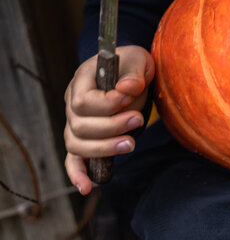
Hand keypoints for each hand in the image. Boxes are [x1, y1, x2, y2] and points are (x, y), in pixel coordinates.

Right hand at [64, 45, 154, 194]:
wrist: (130, 71)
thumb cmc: (132, 64)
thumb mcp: (138, 59)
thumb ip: (133, 72)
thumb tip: (128, 88)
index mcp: (82, 81)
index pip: (83, 102)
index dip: (107, 104)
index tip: (131, 97)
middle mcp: (73, 103)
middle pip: (80, 126)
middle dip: (111, 127)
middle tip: (139, 119)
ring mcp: (76, 122)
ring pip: (76, 144)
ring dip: (104, 148)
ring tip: (131, 143)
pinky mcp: (84, 138)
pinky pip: (73, 159)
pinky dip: (78, 174)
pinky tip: (87, 187)